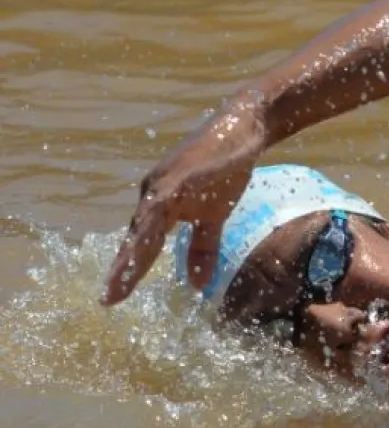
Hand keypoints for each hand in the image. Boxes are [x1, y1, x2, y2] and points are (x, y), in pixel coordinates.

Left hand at [101, 108, 265, 305]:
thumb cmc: (226, 169)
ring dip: (132, 254)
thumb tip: (199, 287)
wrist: (241, 127)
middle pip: (135, 237)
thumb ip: (203, 248)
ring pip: (143, 226)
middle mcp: (154, 193)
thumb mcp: (215, 216)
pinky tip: (147, 244)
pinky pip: (162, 206)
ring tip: (121, 281)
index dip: (128, 270)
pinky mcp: (180, 176)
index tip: (115, 297)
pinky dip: (152, 228)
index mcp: (159, 204)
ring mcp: (164, 183)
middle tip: (109, 299)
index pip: (141, 242)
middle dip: (122, 269)